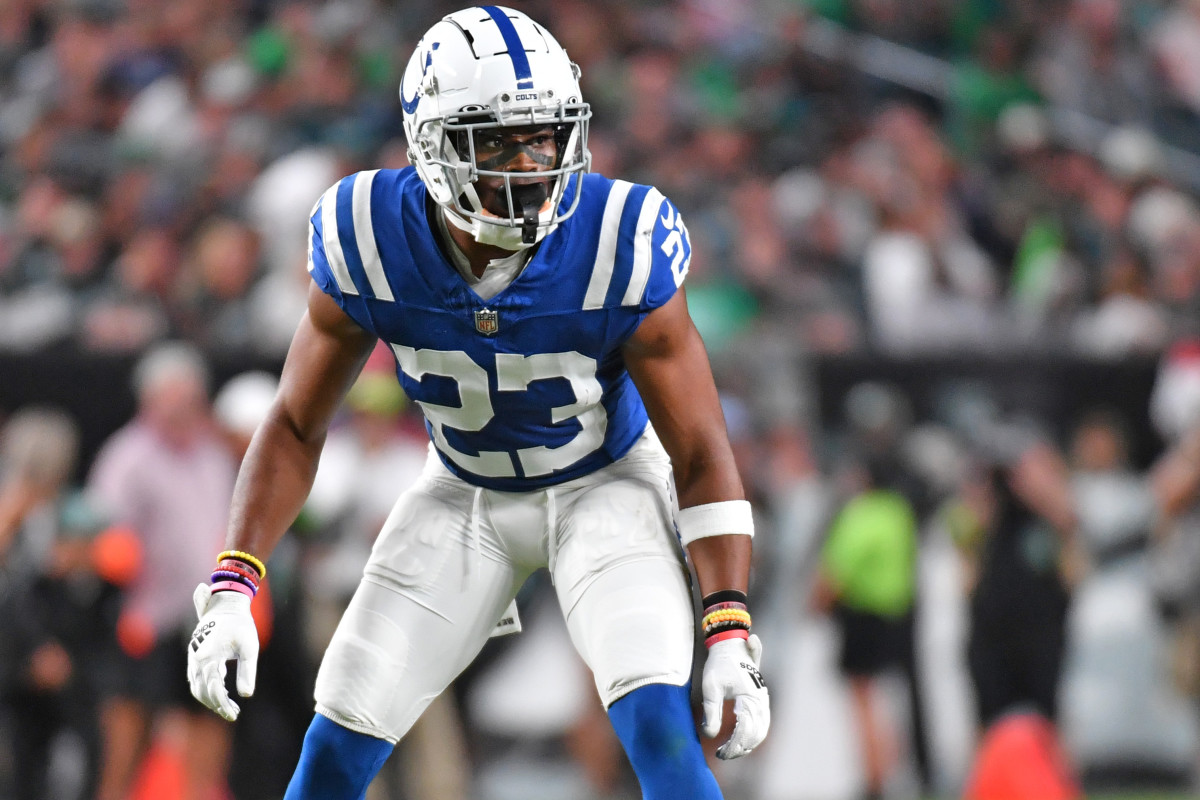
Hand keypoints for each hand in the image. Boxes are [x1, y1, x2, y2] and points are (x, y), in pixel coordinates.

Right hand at [187, 584, 257, 720]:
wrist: (225, 607)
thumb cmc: (240, 626)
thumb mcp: (249, 646)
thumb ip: (247, 671)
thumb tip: (247, 694)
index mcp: (209, 656)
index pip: (213, 687)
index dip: (222, 703)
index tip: (233, 714)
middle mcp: (196, 659)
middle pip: (203, 691)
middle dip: (217, 705)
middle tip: (233, 714)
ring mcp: (193, 660)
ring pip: (197, 688)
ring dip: (211, 701)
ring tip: (230, 709)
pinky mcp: (195, 660)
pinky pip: (196, 681)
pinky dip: (207, 692)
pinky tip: (223, 697)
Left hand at [701, 633, 769, 758]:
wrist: (730, 645)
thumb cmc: (718, 665)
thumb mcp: (710, 687)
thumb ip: (711, 712)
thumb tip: (710, 735)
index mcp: (749, 697)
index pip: (745, 730)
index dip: (733, 745)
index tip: (720, 753)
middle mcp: (761, 700)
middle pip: (756, 733)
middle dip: (740, 748)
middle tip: (722, 755)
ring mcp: (763, 700)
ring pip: (761, 730)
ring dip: (747, 744)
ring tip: (729, 751)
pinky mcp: (761, 700)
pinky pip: (762, 723)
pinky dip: (753, 736)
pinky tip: (738, 742)